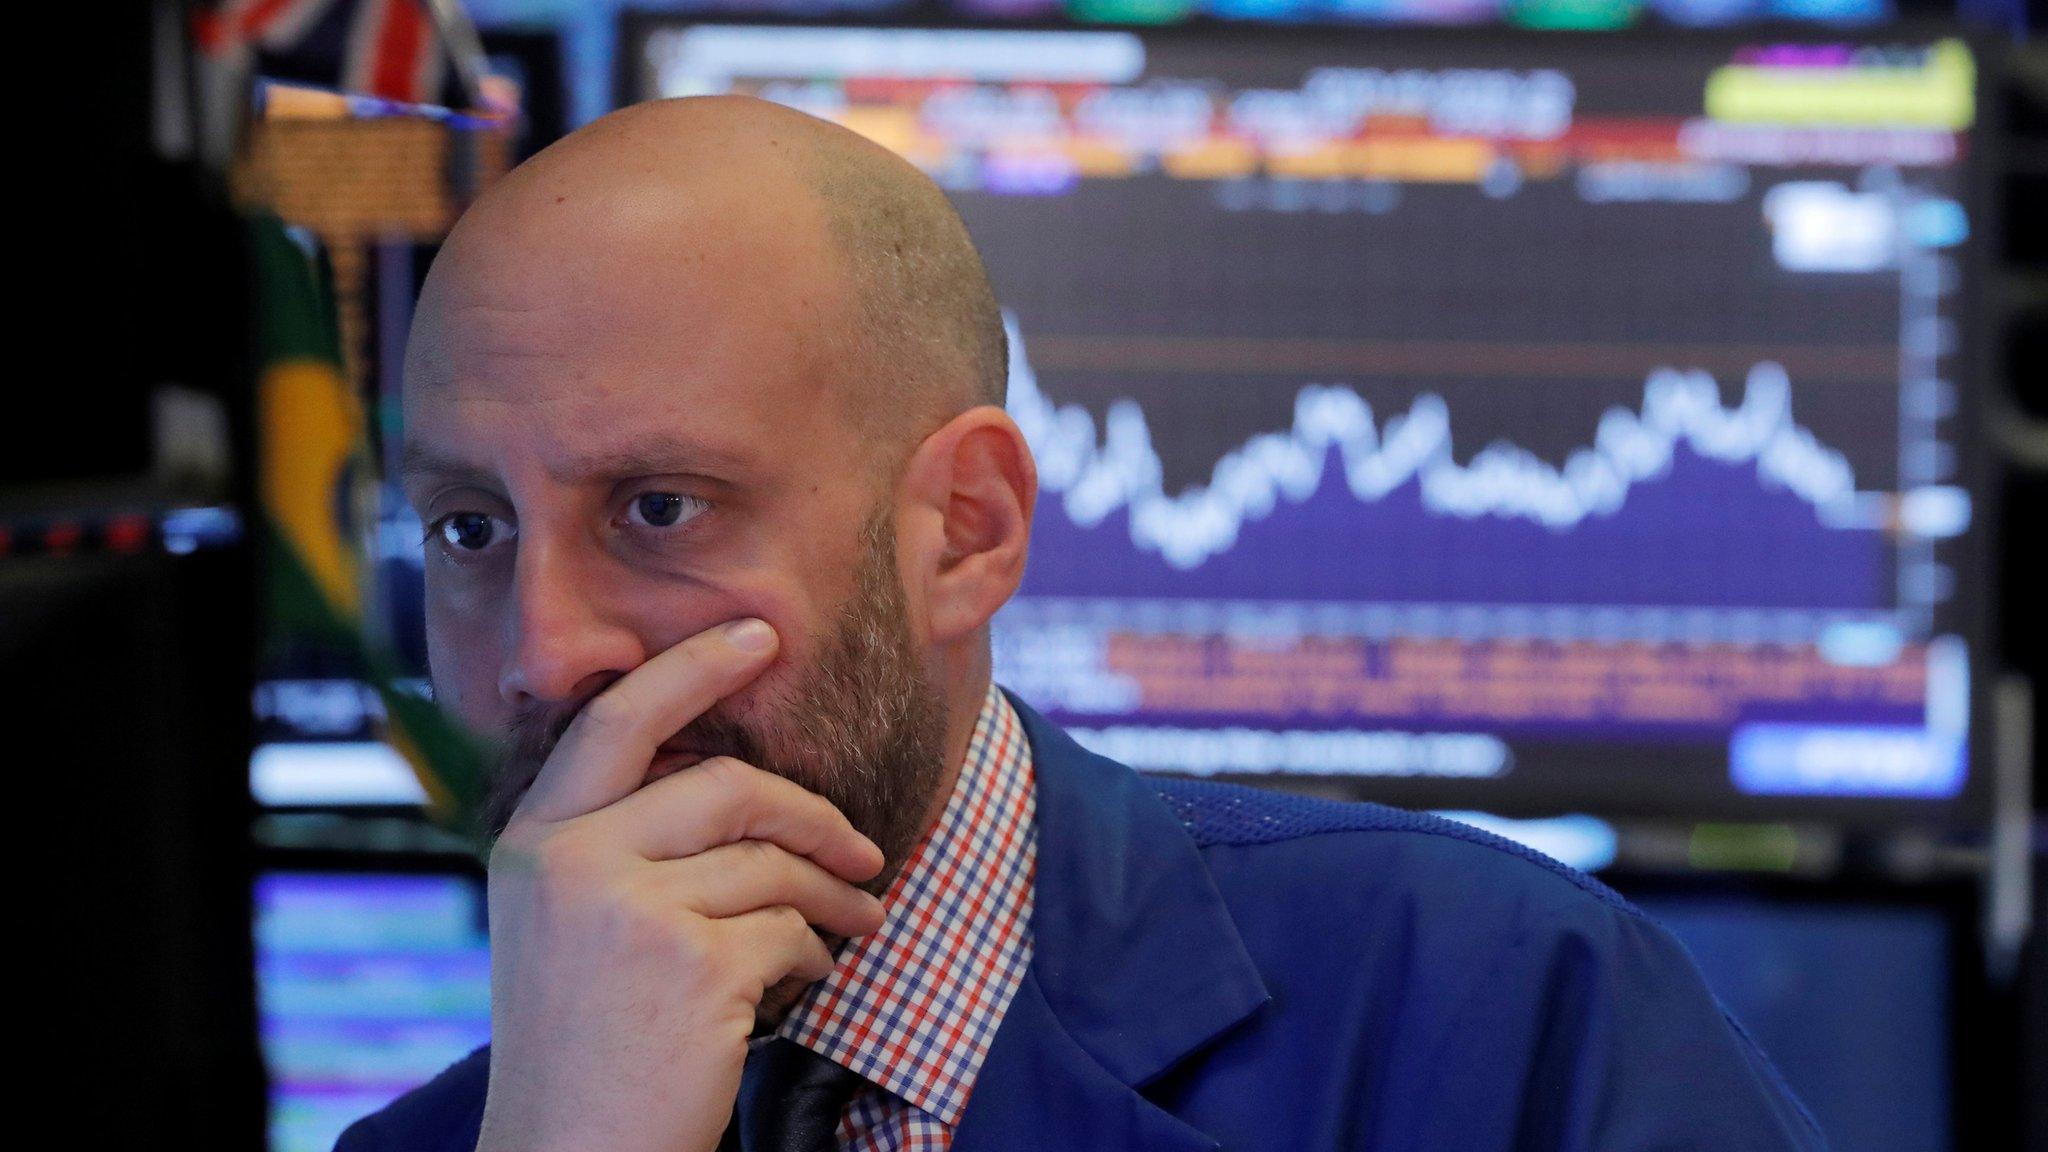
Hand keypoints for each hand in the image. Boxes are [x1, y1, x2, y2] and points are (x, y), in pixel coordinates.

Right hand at [474, 619, 887, 1151]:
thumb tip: (732, 782)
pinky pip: (789, 932)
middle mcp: (572, 862)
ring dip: (832, 899)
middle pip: (727, 786)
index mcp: (535, 840)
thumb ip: (617, 844)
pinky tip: (806, 981)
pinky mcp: (692, 968)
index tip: (757, 633)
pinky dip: (815, 956)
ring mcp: (630, 912)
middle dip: (812, 814)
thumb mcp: (564, 923)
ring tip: (856, 926)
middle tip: (863, 851)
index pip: (618, 721)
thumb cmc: (579, 1040)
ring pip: (772, 864)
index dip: (693, 666)